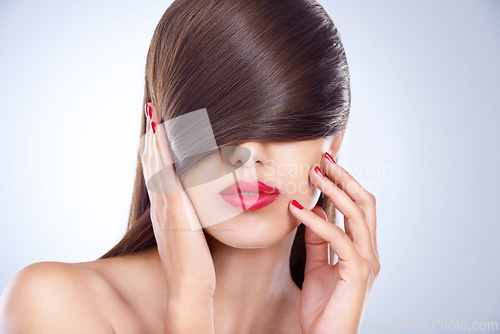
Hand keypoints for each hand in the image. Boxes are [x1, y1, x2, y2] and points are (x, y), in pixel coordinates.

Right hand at [140, 103, 215, 331]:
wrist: (189, 284)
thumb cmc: (194, 263)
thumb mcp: (191, 234)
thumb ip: (192, 217)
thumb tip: (198, 206)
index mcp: (166, 208)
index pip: (159, 172)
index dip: (157, 149)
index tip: (158, 127)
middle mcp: (160, 203)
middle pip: (153, 162)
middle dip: (152, 136)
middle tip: (152, 110)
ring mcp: (164, 204)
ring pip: (156, 163)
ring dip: (154, 138)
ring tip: (154, 114)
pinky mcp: (173, 207)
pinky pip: (165, 172)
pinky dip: (162, 152)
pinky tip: (163, 134)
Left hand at [288, 153, 379, 333]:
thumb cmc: (324, 310)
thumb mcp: (317, 268)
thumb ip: (318, 242)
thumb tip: (310, 213)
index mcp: (363, 250)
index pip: (359, 208)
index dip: (345, 184)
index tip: (326, 166)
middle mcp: (370, 253)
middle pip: (365, 204)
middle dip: (345, 178)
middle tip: (325, 159)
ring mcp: (367, 262)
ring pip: (356, 214)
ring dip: (334, 190)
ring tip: (313, 174)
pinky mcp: (357, 272)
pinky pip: (337, 238)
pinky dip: (317, 220)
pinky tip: (297, 210)